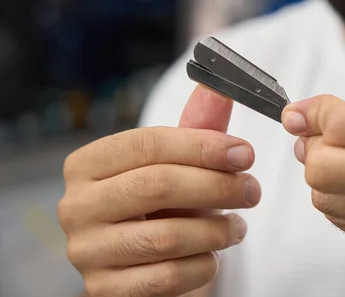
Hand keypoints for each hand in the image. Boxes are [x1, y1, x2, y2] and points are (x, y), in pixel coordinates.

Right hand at [58, 86, 261, 296]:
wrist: (146, 264)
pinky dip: (203, 266)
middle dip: (217, 186)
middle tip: (253, 191)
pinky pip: (167, 277)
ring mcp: (86, 251)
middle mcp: (76, 206)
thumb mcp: (178, 164)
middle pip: (156, 185)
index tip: (245, 152)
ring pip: (165, 237)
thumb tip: (220, 84)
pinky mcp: (104, 289)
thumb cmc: (164, 205)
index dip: (203, 146)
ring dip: (216, 230)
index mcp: (87, 164)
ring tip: (237, 227)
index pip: (148, 144)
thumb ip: (198, 126)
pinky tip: (213, 256)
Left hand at [282, 82, 344, 258]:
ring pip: (327, 199)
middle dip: (311, 147)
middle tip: (321, 136)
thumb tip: (310, 116)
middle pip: (324, 168)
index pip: (343, 124)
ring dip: (322, 175)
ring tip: (343, 159)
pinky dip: (339, 199)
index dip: (313, 114)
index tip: (304, 112)